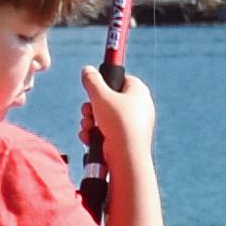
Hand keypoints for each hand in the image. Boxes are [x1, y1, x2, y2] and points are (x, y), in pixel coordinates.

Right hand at [81, 59, 157, 183]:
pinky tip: (88, 137)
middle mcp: (138, 106)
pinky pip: (107, 131)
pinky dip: (95, 133)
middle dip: (92, 106)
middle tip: (87, 110)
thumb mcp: (101, 95)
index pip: (121, 79)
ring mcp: (133, 124)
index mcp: (139, 91)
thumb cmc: (118, 122)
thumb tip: (87, 70)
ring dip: (90, 121)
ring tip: (87, 126)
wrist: (127, 156)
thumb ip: (92, 80)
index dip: (105, 83)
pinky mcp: (125, 139)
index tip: (94, 88)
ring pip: (104, 117)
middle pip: (109, 99)